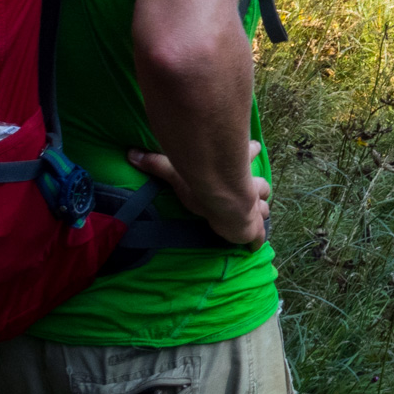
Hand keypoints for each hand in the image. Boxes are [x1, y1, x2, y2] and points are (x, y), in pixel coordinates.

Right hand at [127, 142, 270, 247]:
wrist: (226, 200)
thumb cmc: (204, 182)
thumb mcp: (177, 171)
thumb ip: (156, 162)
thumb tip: (129, 153)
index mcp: (236, 171)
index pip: (247, 157)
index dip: (250, 154)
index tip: (252, 148)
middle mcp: (247, 188)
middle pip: (261, 186)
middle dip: (259, 187)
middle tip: (256, 190)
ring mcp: (252, 209)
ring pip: (264, 206)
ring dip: (261, 209)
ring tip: (259, 213)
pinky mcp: (253, 229)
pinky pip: (258, 236)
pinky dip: (257, 240)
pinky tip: (255, 245)